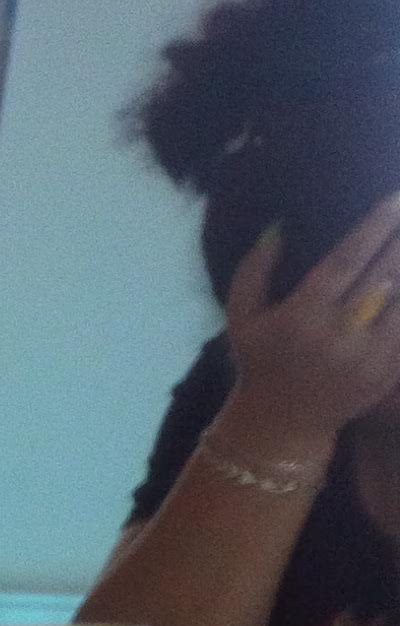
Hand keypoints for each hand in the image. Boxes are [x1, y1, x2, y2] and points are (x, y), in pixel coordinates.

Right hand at [219, 195, 399, 452]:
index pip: (347, 260)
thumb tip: (278, 229)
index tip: (393, 201)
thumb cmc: (260, 362)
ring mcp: (368, 356)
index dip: (374, 228)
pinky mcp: (387, 372)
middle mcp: (338, 334)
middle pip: (385, 273)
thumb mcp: (241, 319)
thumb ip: (253, 272)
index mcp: (301, 317)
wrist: (281, 424)